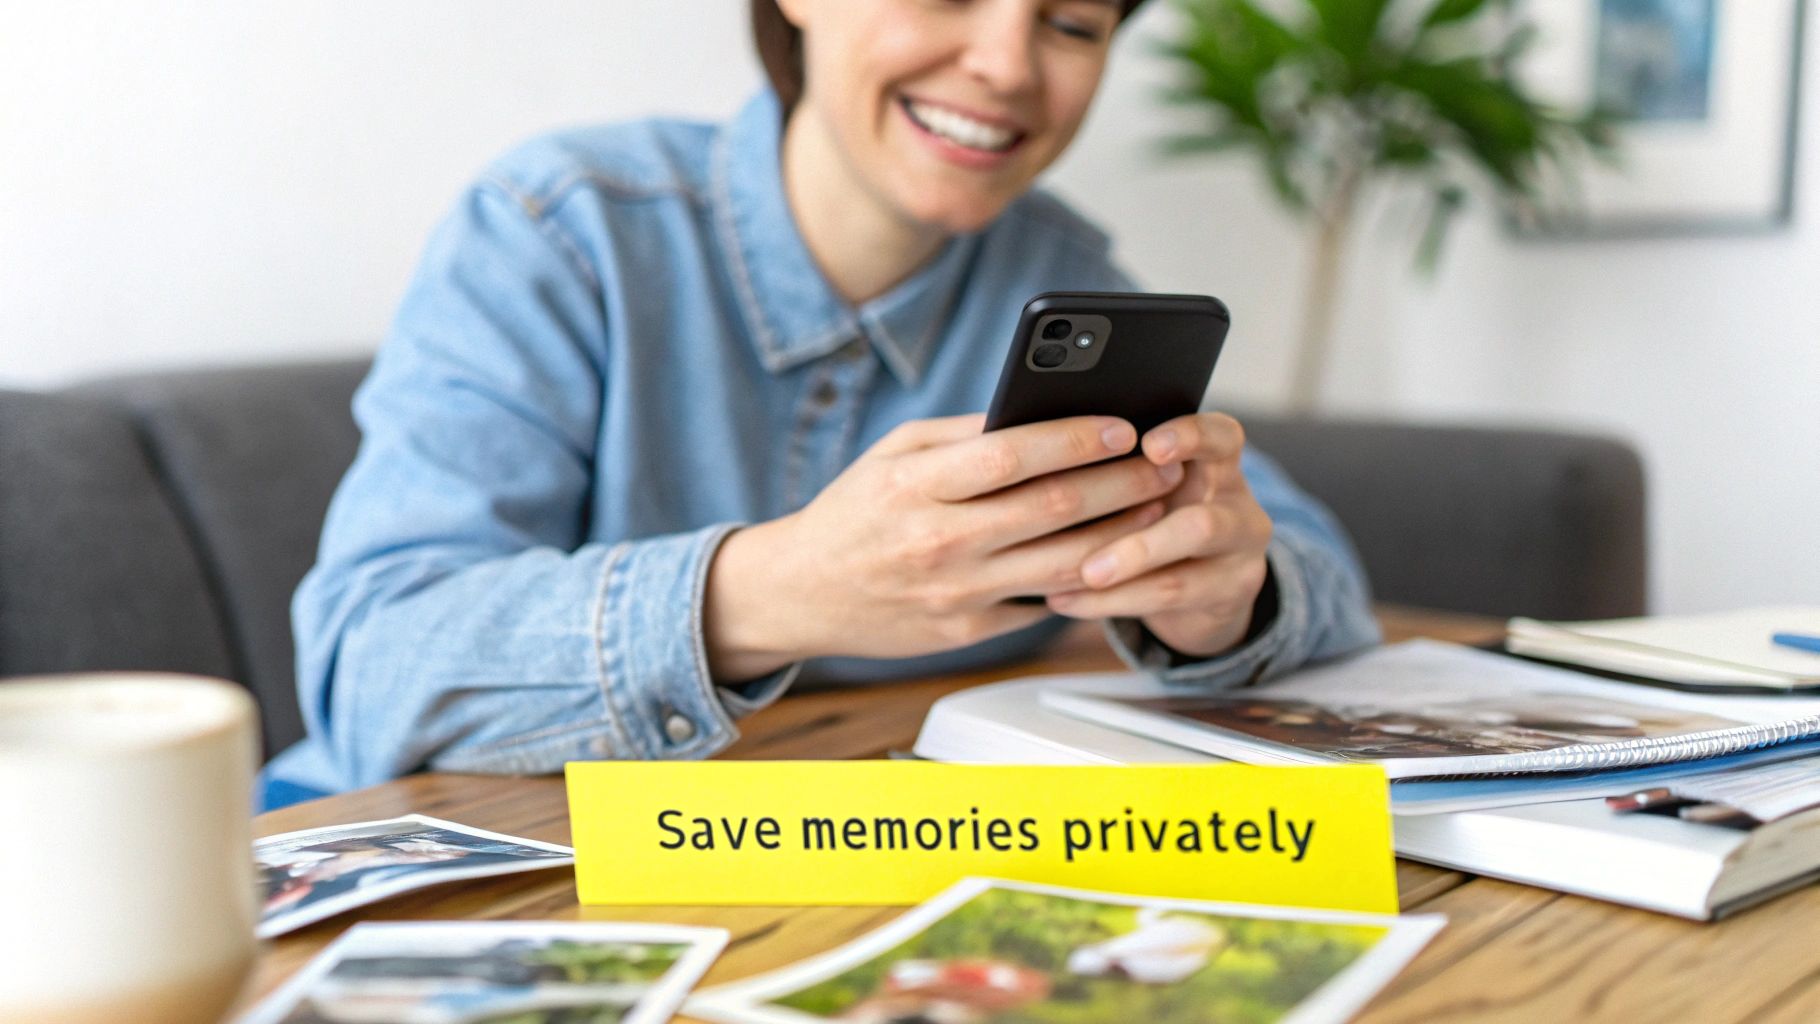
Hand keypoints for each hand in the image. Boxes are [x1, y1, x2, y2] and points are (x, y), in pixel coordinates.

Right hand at [704, 413, 1183, 678]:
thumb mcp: (892, 454)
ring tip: (1157, 507)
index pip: (1011, 456)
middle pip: (1052, 509)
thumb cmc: (853, 513)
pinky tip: (1118, 554)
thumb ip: (961, 433)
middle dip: (1121, 483)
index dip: (1075, 439)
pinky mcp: (966, 633)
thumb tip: (1036, 411)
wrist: (801, 593)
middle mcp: (938, 542)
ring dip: (1122, 535)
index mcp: (915, 486)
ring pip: (1063, 565)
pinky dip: (1084, 579)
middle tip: (1163, 464)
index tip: (1122, 426)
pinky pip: (1041, 604)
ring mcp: (955, 594)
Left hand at [1044, 412, 1271, 658]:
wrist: (1203, 582)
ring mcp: (1238, 551)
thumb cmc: (1152, 512)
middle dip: (1143, 526)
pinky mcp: (1227, 594)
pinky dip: (1109, 600)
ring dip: (1127, 560)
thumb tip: (1030, 439)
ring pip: (1185, 561)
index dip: (1189, 437)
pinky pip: (1168, 595)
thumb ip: (1111, 461)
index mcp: (1215, 458)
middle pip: (1204, 516)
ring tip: (1079, 570)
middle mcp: (1236, 500)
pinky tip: (1062, 598)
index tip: (1149, 444)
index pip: (1219, 436)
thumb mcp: (1145, 482)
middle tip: (1088, 515)